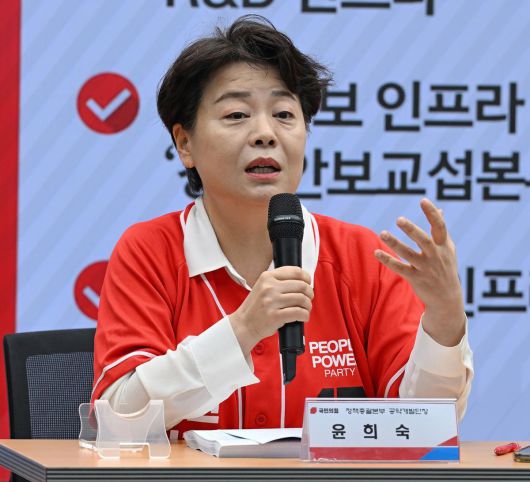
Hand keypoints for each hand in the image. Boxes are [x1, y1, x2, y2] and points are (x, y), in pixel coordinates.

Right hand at [229, 266, 313, 354]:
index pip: (295, 271)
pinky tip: (303, 317)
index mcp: (267, 277)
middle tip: (308, 299)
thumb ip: (278, 281)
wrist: (244, 324)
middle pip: (301, 286)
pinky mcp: (275, 316)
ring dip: (308, 305)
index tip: (308, 283)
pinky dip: (305, 315)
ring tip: (305, 309)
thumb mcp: (262, 287)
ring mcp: (272, 301)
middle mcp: (269, 287)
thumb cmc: (255, 307)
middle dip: (309, 293)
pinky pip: (299, 312)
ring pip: (302, 299)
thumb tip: (302, 280)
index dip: (306, 278)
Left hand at [374, 198, 464, 345]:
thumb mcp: (448, 249)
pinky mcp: (416, 279)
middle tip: (399, 219)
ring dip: (394, 244)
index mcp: (444, 246)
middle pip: (423, 241)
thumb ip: (441, 230)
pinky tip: (376, 252)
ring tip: (382, 233)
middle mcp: (435, 256)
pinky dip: (388, 261)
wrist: (447, 298)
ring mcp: (425, 268)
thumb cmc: (445, 267)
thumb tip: (440, 210)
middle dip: (411, 230)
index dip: (432, 213)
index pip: (439, 227)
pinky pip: (400, 268)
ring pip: (408, 254)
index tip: (423, 200)